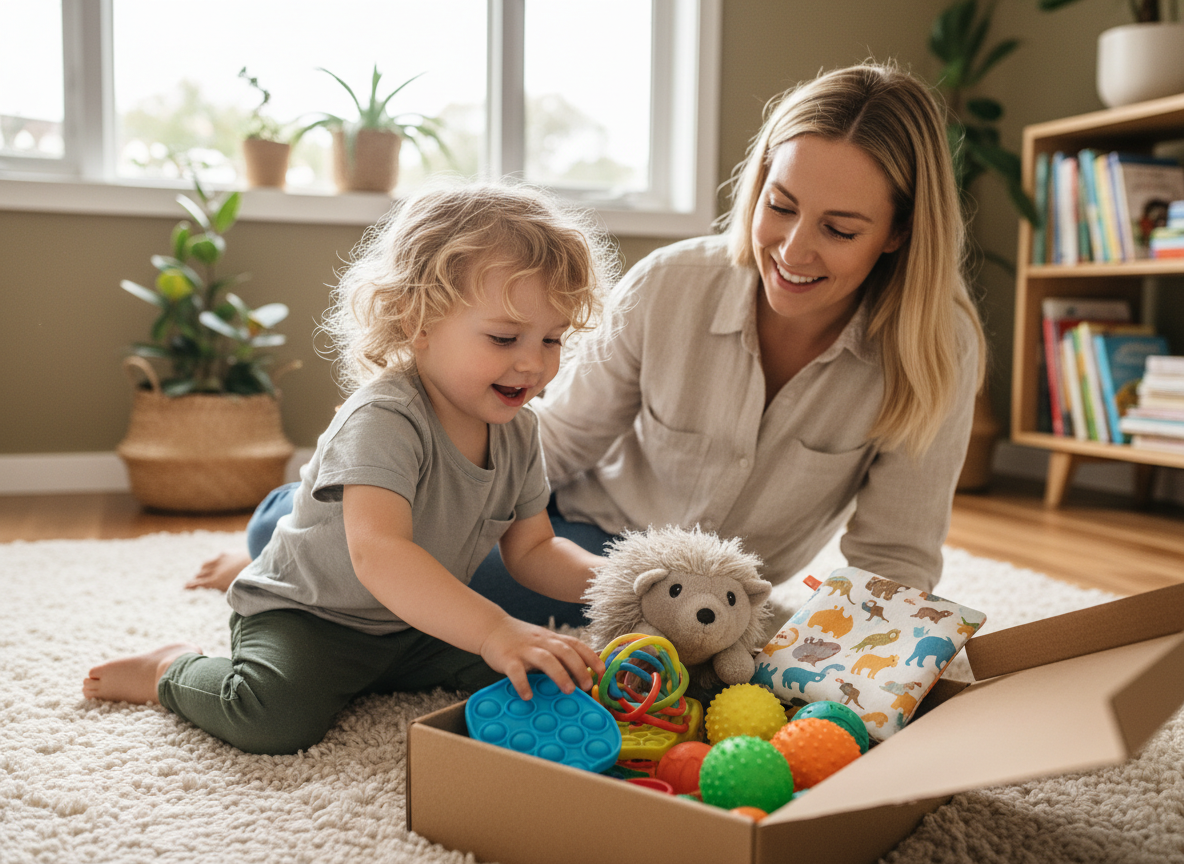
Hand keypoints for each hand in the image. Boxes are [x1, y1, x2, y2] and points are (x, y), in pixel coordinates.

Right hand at [479, 617, 604, 700]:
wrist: (492, 628)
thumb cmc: (522, 640)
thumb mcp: (543, 642)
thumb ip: (559, 654)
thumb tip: (581, 674)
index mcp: (552, 639)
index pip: (575, 644)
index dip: (590, 656)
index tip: (602, 670)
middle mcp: (541, 642)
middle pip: (565, 651)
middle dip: (579, 668)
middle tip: (587, 686)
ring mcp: (525, 650)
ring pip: (546, 659)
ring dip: (559, 674)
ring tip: (568, 690)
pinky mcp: (508, 658)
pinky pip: (516, 671)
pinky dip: (523, 684)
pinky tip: (528, 696)